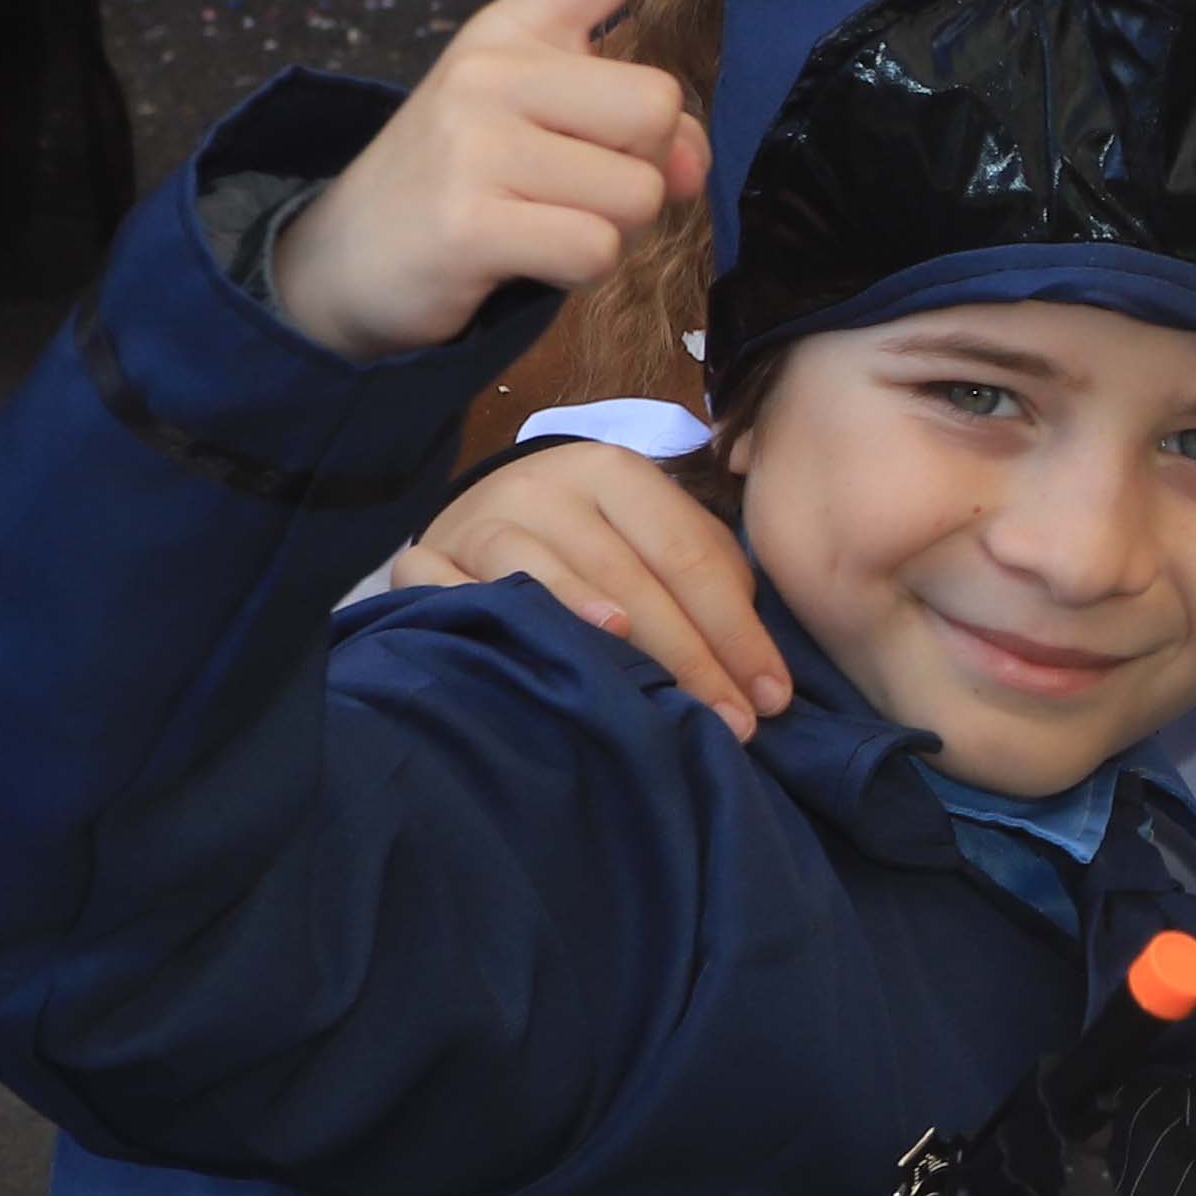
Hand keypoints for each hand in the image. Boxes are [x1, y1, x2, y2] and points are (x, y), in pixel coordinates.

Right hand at [265, 0, 748, 362]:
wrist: (346, 260)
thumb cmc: (468, 186)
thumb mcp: (544, 134)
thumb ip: (630, 129)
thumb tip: (687, 165)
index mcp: (518, 28)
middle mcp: (494, 65)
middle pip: (658, 106)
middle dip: (643, 167)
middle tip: (570, 188)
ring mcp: (475, 138)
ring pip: (637, 189)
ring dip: (612, 226)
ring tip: (538, 221)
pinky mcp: (469, 219)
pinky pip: (596, 249)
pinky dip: (579, 271)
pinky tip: (520, 258)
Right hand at [397, 442, 789, 738]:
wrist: (489, 511)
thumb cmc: (601, 540)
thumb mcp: (659, 537)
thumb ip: (709, 579)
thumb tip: (760, 670)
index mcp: (615, 472)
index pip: (686, 553)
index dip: (734, 629)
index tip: (770, 698)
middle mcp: (545, 487)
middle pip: (622, 573)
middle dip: (685, 655)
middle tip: (729, 723)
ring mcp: (478, 520)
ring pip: (536, 574)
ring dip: (585, 624)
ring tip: (635, 683)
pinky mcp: (424, 557)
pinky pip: (439, 584)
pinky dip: (472, 611)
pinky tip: (516, 650)